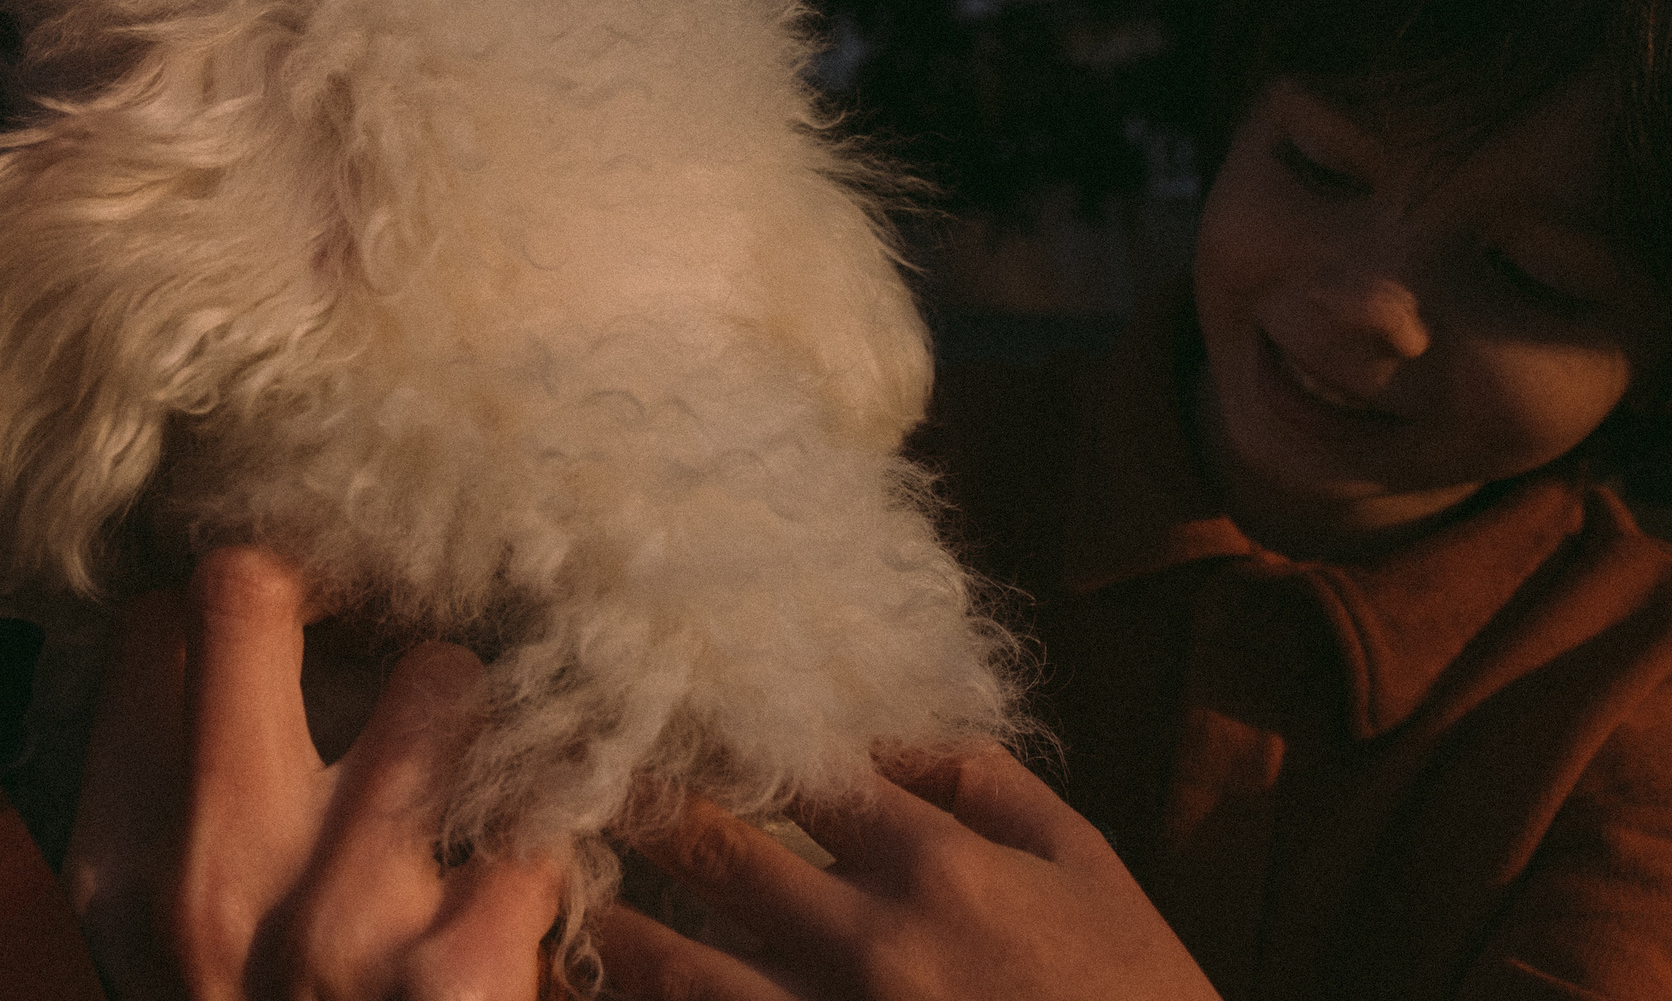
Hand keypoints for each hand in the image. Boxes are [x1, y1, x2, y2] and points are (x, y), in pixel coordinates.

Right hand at [64, 546, 566, 999]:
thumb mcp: (155, 949)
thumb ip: (170, 809)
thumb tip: (207, 641)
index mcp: (120, 868)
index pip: (152, 630)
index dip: (233, 582)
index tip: (298, 583)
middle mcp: (211, 871)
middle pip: (254, 589)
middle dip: (330, 571)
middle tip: (389, 593)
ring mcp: (337, 913)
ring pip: (442, 678)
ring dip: (481, 720)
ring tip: (488, 776)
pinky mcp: (464, 968)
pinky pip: (546, 815)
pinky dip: (561, 845)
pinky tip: (548, 885)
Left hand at [594, 744, 1216, 1000]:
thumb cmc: (1131, 990)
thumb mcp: (1087, 864)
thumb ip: (987, 784)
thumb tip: (888, 730)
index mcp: (938, 865)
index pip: (798, 770)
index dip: (720, 730)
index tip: (656, 699)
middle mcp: (873, 942)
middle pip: (718, 854)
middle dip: (636, 805)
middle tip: (555, 763)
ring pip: (684, 969)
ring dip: (611, 918)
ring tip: (539, 878)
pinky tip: (598, 985)